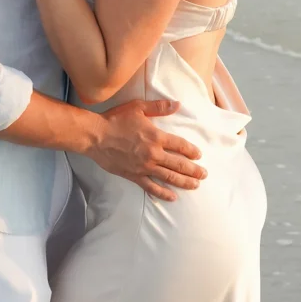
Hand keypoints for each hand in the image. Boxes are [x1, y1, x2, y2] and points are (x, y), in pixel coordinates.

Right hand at [87, 98, 206, 201]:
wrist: (96, 136)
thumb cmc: (116, 119)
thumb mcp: (138, 107)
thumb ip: (159, 107)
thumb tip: (177, 104)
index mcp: (156, 137)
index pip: (180, 145)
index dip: (191, 151)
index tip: (199, 155)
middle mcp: (153, 154)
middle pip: (179, 164)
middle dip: (193, 170)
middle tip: (204, 175)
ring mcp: (144, 167)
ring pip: (169, 177)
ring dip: (184, 182)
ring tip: (195, 185)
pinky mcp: (134, 176)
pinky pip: (152, 187)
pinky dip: (163, 193)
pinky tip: (173, 197)